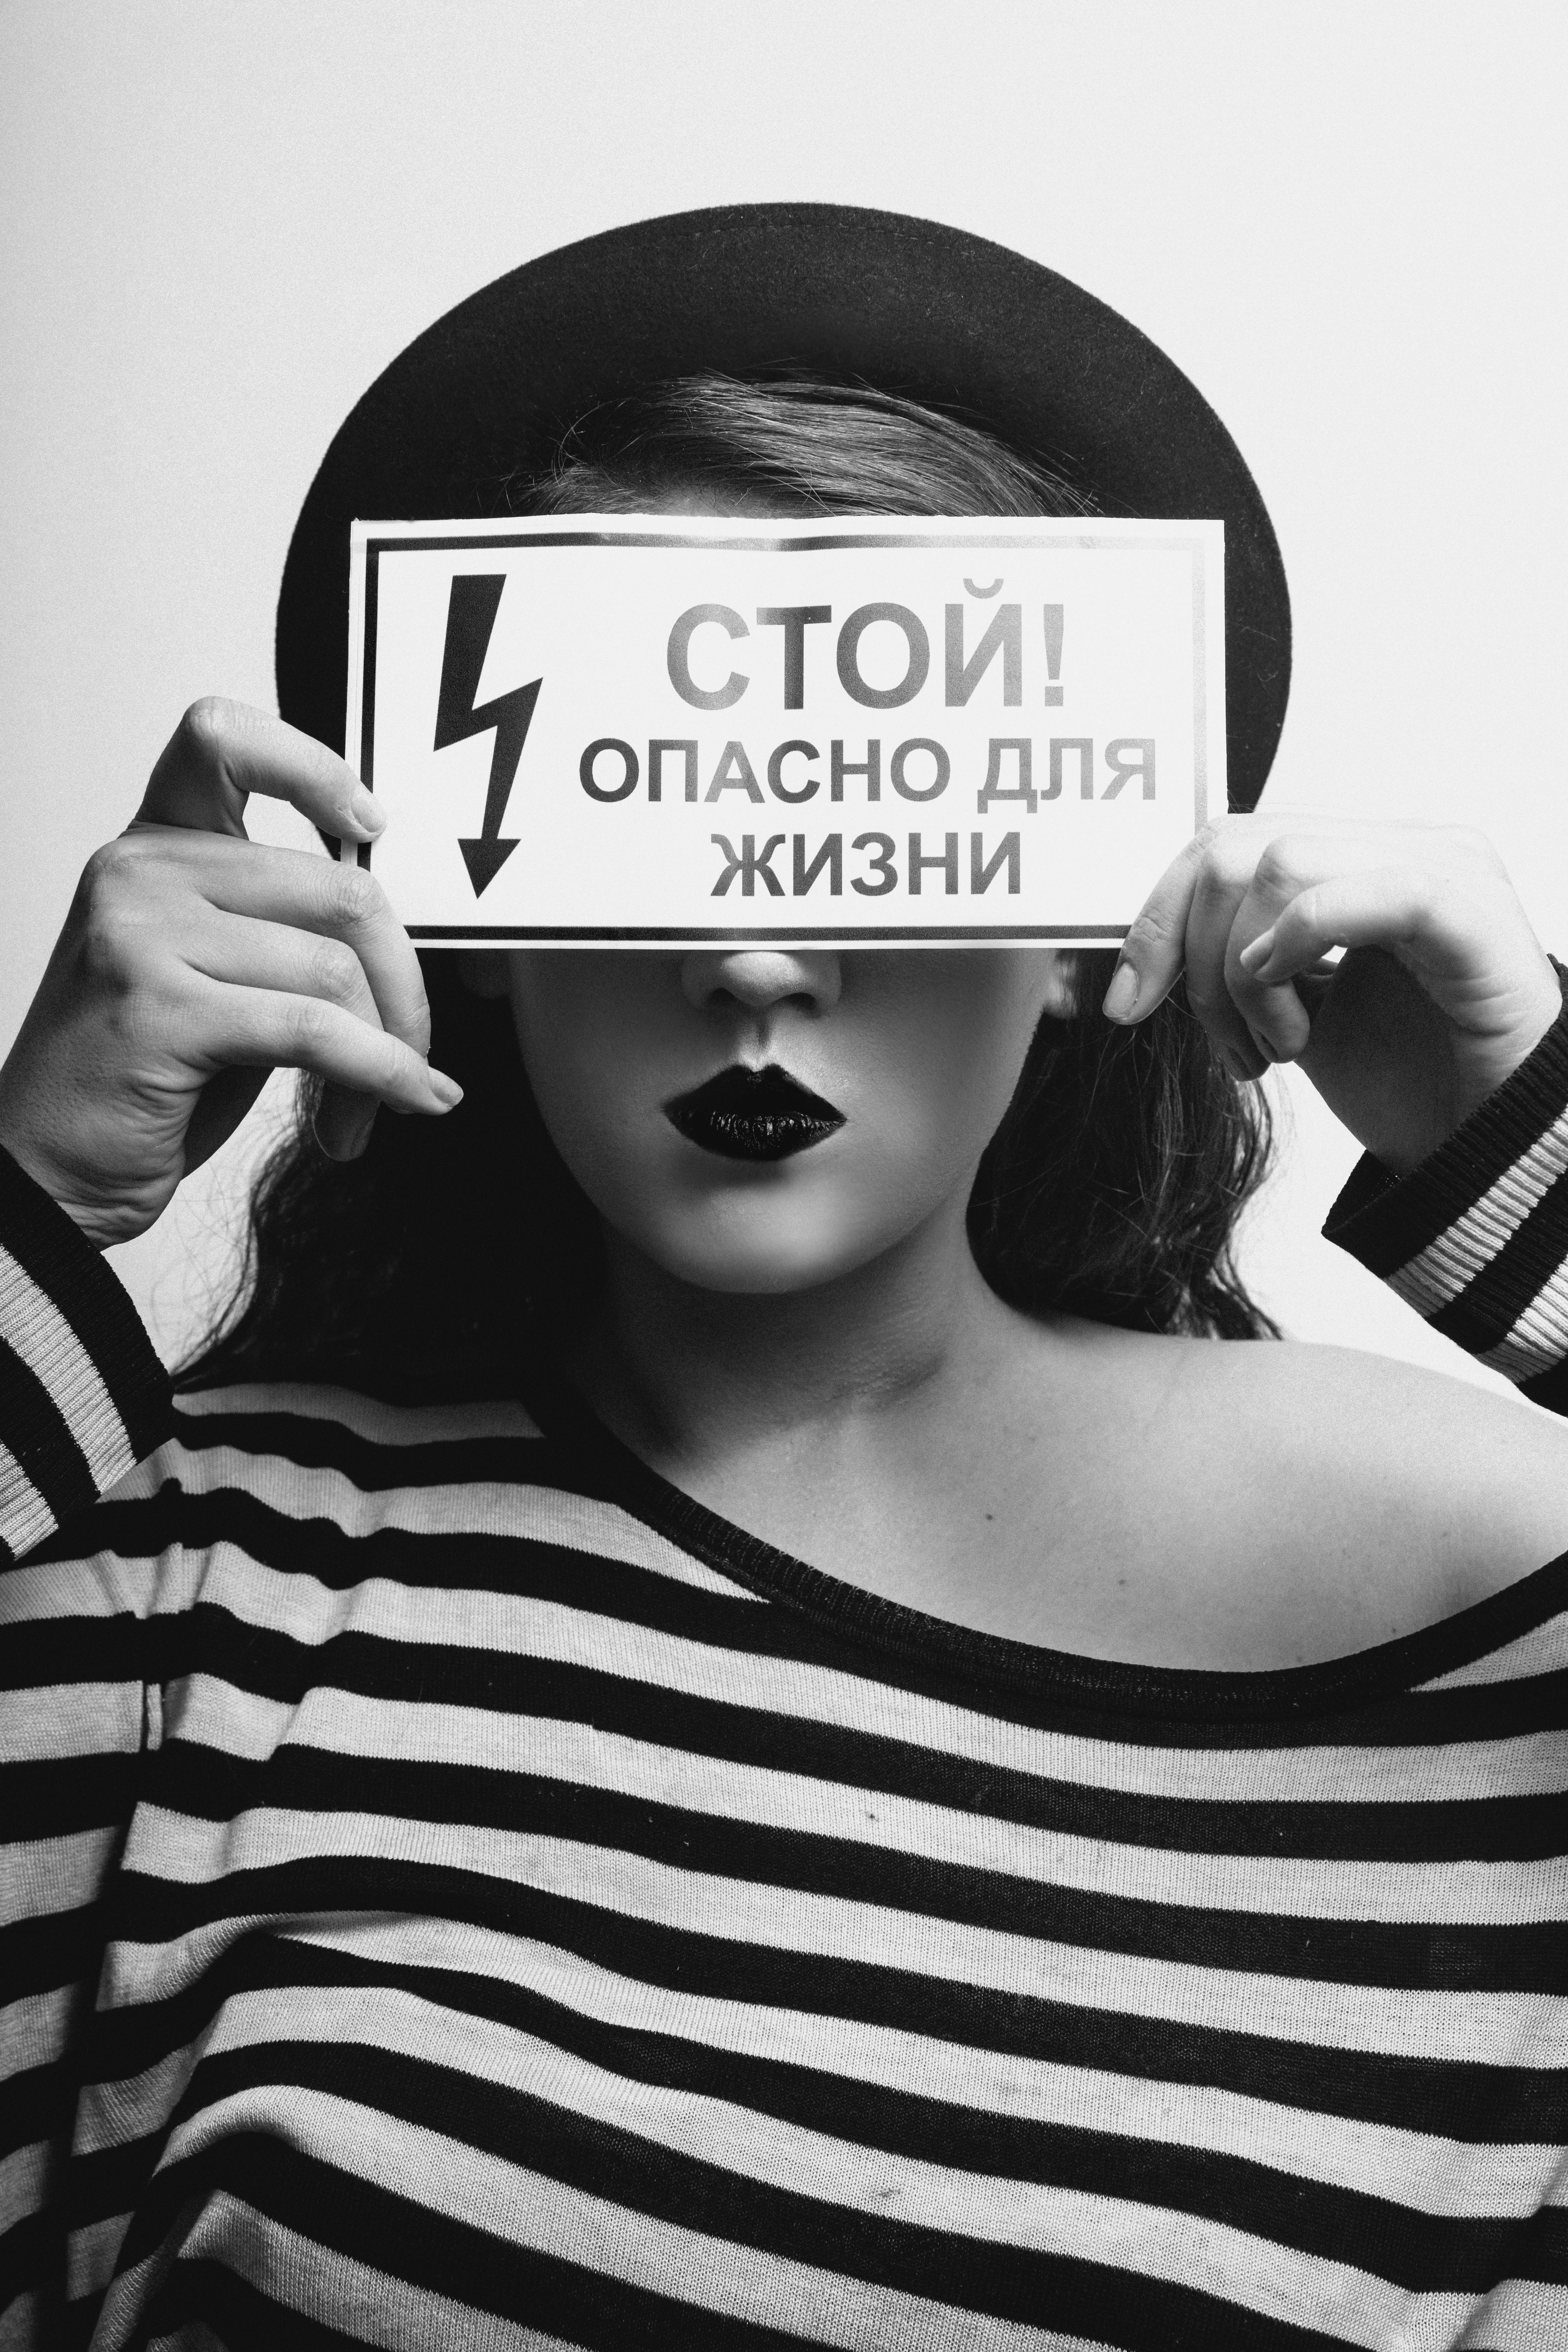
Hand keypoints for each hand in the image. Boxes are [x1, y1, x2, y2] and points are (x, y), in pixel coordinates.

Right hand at [0, 698, 459, 1247]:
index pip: (223, 741)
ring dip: (385, 1048)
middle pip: (338, 891)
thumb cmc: (142, 1074)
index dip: (314, 767)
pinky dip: (381, 1074)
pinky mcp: (160, 1011)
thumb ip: (282, 925)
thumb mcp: (213, 972)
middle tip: (410, 1045)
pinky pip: (317, 1031)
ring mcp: (141, 938)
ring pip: (335, 968)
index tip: (369, 825)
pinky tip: (401, 1103)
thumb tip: (395, 932)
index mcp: (152, 848)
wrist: (51, 1168)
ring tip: (375, 1103)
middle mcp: (139, 874)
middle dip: (402, 983)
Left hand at [1104, 813, 1560, 1173]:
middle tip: (1227, 1049)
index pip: (1220, 842)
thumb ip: (1234, 968)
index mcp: (1349, 859)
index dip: (1155, 919)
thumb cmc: (1403, 1078)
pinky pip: (1372, 891)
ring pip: (1282, 863)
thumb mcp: (1289, 1013)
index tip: (1126, 1002)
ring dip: (1248, 973)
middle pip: (1234, 846)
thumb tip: (1142, 960)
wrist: (1486, 1142)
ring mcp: (1441, 867)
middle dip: (1194, 956)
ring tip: (1279, 1048)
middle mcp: (1395, 845)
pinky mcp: (1473, 913)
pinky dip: (1304, 942)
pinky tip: (1296, 1017)